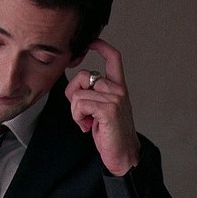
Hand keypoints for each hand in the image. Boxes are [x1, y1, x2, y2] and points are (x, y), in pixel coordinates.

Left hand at [64, 39, 140, 175]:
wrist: (123, 155)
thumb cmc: (111, 134)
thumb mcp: (101, 109)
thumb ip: (94, 94)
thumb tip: (77, 86)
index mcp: (118, 87)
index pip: (114, 58)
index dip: (101, 46)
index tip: (91, 42)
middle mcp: (118, 89)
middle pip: (83, 76)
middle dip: (73, 94)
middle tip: (81, 113)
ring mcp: (115, 98)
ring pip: (78, 92)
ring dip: (76, 111)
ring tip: (87, 122)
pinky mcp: (109, 109)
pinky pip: (80, 103)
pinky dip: (77, 117)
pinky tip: (87, 126)